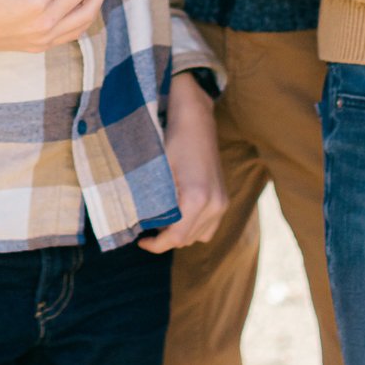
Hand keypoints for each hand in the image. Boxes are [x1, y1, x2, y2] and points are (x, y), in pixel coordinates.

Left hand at [137, 81, 225, 252]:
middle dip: (166, 239)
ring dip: (181, 234)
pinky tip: (180, 215)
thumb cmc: (173, 141)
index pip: (176, 237)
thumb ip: (153, 203)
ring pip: (200, 236)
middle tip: (148, 227)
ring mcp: (222, 202)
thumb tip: (140, 225)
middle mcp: (215, 204)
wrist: (196, 119)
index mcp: (197, 198)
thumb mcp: (158, 172)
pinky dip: (195, 226)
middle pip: (188, 239)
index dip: (156, 245)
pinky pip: (210, 225)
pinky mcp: (224, 198)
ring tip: (163, 221)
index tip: (141, 240)